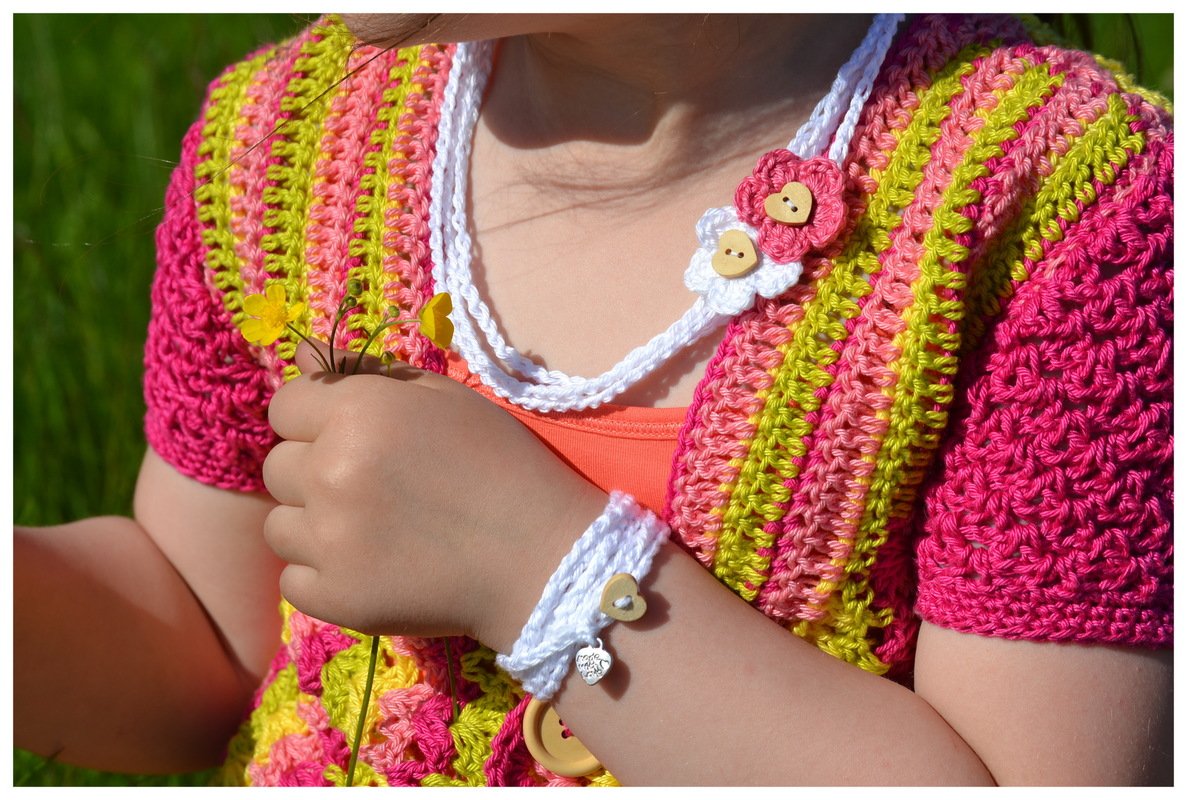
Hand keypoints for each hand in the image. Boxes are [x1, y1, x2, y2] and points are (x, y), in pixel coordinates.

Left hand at [261, 342, 606, 649]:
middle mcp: (331, 470)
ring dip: (314, 526)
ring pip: (278, 525)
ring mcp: (328, 539)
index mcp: (358, 412)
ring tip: (375, 532)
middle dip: (314, 472)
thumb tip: (298, 358)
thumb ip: (367, 374)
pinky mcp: (334, 597)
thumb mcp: (444, 399)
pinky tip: (375, 568)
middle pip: (277, 467)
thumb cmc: (502, 465)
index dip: (316, 420)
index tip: (356, 439)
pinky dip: (325, 576)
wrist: (542, 559)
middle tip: (375, 489)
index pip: (285, 407)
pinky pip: (294, 580)